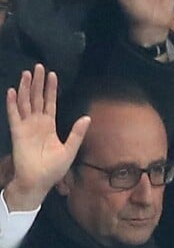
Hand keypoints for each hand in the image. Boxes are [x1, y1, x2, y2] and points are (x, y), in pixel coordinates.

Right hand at [4, 65, 89, 210]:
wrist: (39, 180)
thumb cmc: (54, 169)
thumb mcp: (70, 149)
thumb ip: (77, 133)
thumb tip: (87, 118)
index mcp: (50, 126)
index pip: (50, 103)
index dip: (50, 89)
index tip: (52, 75)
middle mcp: (37, 123)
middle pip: (36, 98)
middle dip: (37, 83)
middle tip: (38, 67)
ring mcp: (26, 126)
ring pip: (25, 102)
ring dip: (25, 88)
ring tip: (26, 73)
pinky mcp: (18, 132)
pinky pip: (14, 115)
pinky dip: (13, 103)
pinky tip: (12, 91)